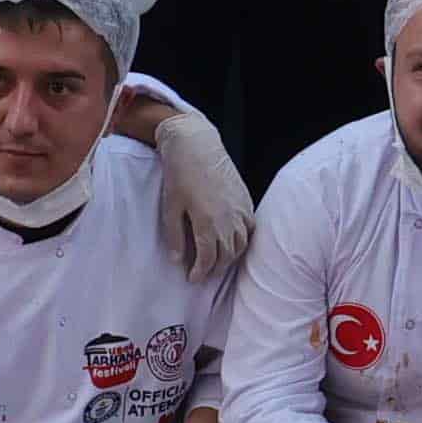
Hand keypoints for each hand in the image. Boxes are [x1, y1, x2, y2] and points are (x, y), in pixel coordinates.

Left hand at [138, 99, 250, 280]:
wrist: (196, 144)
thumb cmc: (180, 173)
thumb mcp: (171, 207)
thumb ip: (175, 236)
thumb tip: (177, 261)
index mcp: (208, 223)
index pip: (208, 260)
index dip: (200, 273)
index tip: (192, 279)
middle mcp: (229, 220)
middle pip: (226, 256)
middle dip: (214, 269)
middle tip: (203, 273)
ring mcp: (240, 210)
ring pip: (241, 245)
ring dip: (230, 257)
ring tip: (217, 261)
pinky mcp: (246, 200)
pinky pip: (250, 228)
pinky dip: (243, 240)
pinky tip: (234, 242)